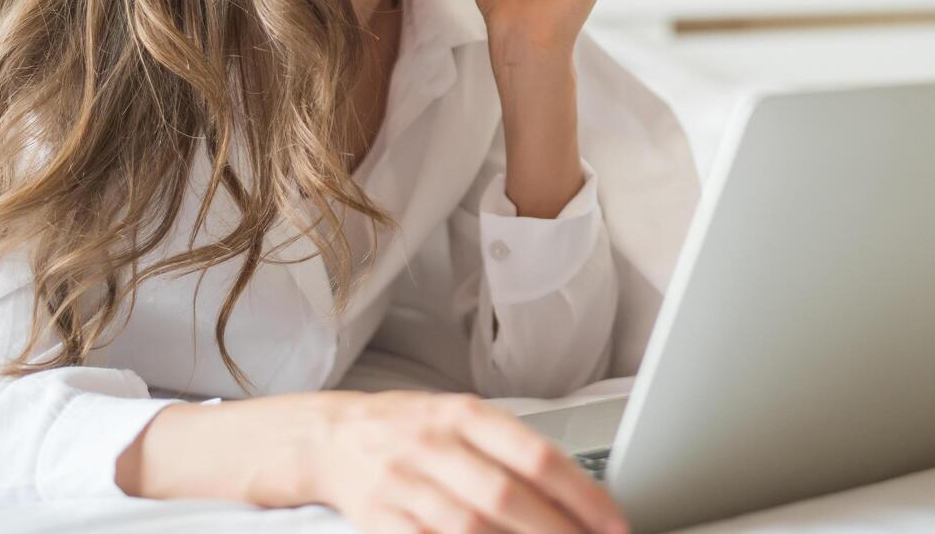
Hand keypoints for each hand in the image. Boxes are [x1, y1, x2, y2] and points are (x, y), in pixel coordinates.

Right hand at [117, 389, 627, 533]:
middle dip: (559, 533)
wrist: (319, 436)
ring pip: (471, 528)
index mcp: (462, 413)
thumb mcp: (456, 419)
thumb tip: (574, 490)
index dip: (581, 495)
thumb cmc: (402, 427)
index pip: (534, 456)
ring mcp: (402, 485)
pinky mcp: (377, 519)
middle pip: (507, 499)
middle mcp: (433, 445)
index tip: (615, 524)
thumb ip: (507, 450)